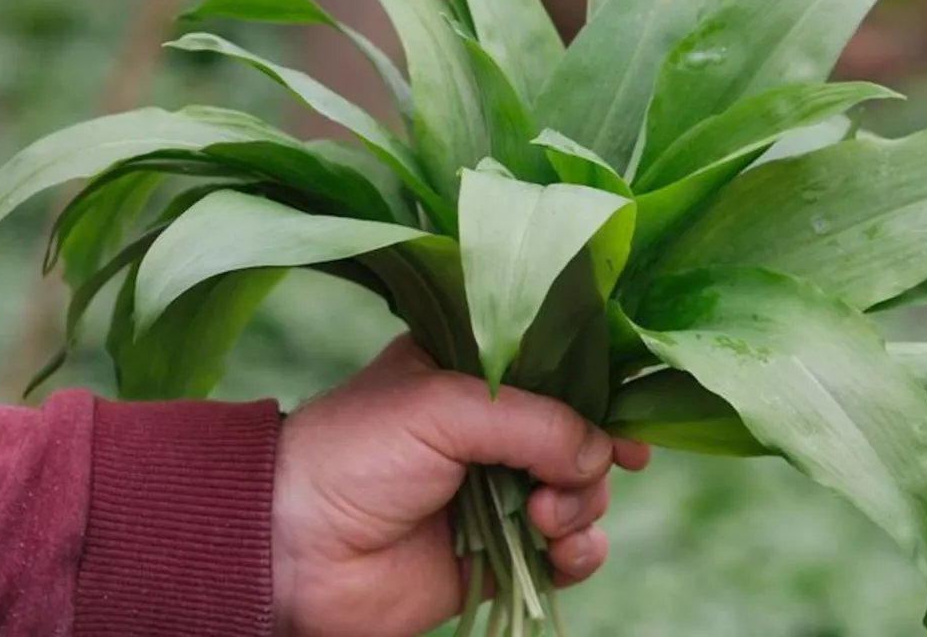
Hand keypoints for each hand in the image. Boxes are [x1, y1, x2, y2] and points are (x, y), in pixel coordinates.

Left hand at [271, 335, 649, 636]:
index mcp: (473, 373)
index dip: (601, 397)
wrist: (294, 550)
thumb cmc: (356, 454)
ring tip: (541, 520)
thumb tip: (604, 452)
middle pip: (580, 437)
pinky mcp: (498, 554)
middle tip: (558, 484)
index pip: (558, 373)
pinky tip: (562, 552)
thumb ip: (533, 422)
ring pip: (581, 494)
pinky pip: (567, 552)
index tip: (632, 428)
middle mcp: (490, 430)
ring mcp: (496, 492)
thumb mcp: (444, 408)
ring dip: (581, 508)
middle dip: (588, 462)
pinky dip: (579, 553)